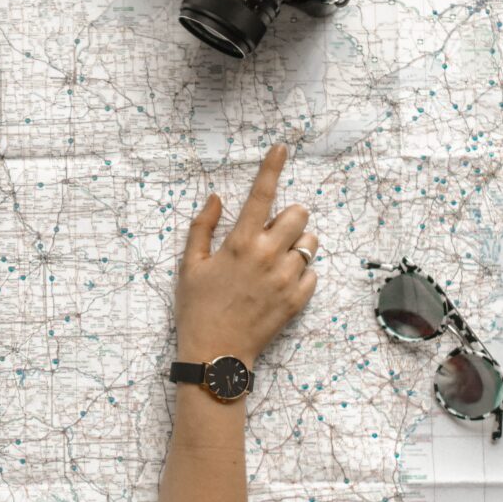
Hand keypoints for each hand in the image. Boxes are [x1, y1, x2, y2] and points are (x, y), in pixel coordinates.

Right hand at [175, 144, 317, 368]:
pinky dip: (300, 273)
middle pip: (299, 214)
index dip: (272, 166)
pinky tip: (279, 284)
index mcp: (239, 243)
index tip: (282, 147)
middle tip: (271, 232)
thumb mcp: (190, 266)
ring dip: (297, 244)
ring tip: (276, 260)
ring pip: (310, 244)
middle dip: (288, 217)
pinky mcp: (297, 300)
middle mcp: (267, 256)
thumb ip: (202, 227)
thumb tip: (217, 198)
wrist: (215, 354)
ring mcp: (285, 279)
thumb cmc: (197, 308)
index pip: (261, 194)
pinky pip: (312, 274)